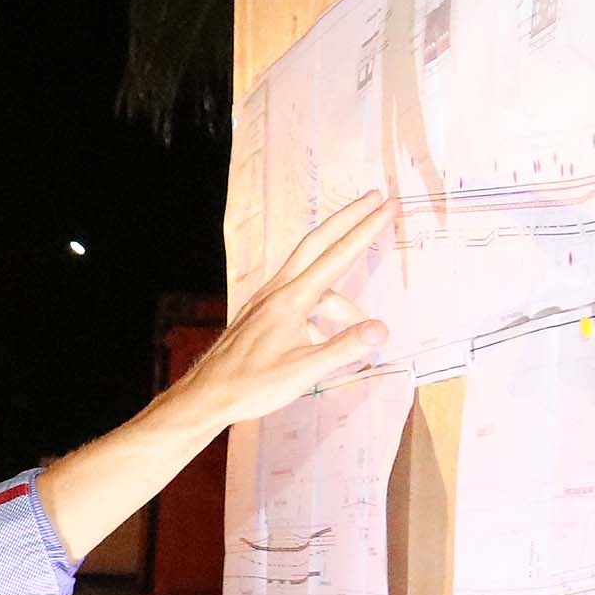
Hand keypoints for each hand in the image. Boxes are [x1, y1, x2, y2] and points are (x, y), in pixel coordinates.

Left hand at [168, 190, 393, 431]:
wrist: (206, 395)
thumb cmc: (251, 385)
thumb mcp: (304, 372)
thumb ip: (345, 348)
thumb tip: (382, 329)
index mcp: (291, 300)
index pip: (337, 255)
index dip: (366, 229)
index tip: (388, 205)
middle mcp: (277, 292)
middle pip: (317, 243)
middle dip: (349, 220)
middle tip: (376, 199)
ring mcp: (267, 301)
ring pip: (313, 281)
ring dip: (341, 296)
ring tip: (360, 330)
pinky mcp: (261, 315)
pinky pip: (300, 300)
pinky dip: (321, 310)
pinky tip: (325, 340)